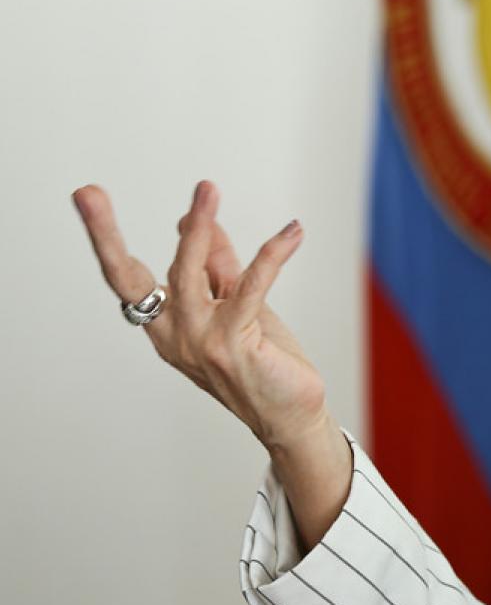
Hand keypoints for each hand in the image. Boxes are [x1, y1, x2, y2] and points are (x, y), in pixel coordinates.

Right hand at [73, 181, 350, 549]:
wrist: (291, 413)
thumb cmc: (263, 361)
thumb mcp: (235, 306)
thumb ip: (218, 267)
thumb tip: (195, 223)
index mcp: (167, 326)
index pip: (129, 278)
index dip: (106, 238)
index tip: (86, 198)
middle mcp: (174, 335)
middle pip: (132, 278)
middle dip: (105, 234)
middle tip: (87, 193)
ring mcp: (200, 342)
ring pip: (188, 273)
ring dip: (199, 227)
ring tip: (207, 191)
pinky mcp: (234, 345)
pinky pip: (250, 287)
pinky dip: (272, 255)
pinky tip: (291, 234)